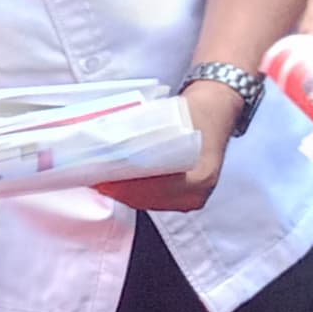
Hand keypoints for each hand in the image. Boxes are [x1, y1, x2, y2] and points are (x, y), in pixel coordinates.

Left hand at [99, 81, 235, 213]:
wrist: (217, 109)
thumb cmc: (196, 111)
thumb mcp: (168, 118)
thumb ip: (142, 136)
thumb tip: (107, 145)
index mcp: (199, 175)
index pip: (152, 187)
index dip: (123, 183)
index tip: (101, 177)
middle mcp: (199, 192)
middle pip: (148, 198)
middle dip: (119, 188)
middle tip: (95, 178)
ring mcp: (194, 198)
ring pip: (149, 202)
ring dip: (124, 191)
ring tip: (102, 179)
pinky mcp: (187, 197)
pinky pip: (156, 200)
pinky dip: (136, 191)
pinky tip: (119, 183)